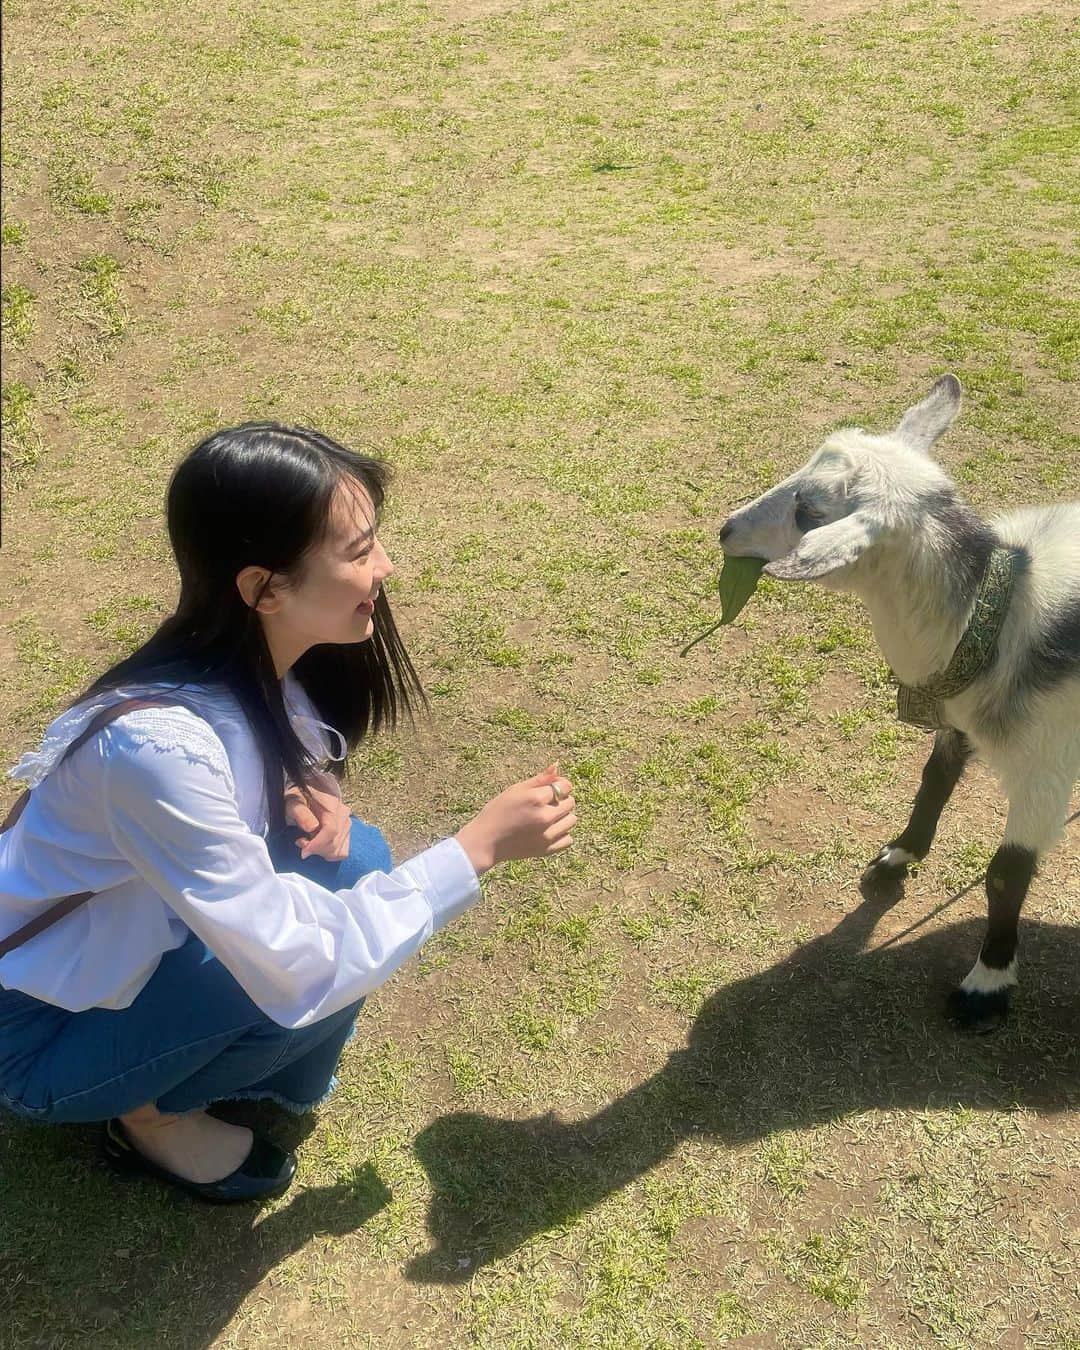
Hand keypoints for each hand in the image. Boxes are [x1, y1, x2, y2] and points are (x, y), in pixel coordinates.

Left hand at [284, 772, 352, 861]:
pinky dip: (329, 852)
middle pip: (335, 842)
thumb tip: (312, 827)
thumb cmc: (297, 795)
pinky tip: (317, 843)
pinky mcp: (347, 829)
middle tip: (300, 842)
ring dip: (321, 851)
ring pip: (340, 849)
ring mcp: (347, 820)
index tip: (303, 852)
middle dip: (316, 849)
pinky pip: (343, 850)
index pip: (331, 830)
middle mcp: (344, 812)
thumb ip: (301, 813)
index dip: (317, 844)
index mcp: (331, 803)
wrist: (307, 787)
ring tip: (307, 840)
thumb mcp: (293, 801)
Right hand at [455, 764, 576, 875]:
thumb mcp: (515, 790)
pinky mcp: (547, 850)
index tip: (550, 788)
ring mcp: (547, 835)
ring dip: (563, 817)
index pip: (566, 786)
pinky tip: (549, 831)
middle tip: (544, 803)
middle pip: (570, 802)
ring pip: (572, 820)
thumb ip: (539, 779)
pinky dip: (562, 834)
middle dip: (561, 799)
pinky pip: (568, 839)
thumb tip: (557, 765)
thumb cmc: (497, 811)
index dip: (560, 784)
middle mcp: (545, 816)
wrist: (486, 841)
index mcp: (537, 798)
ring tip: (547, 817)